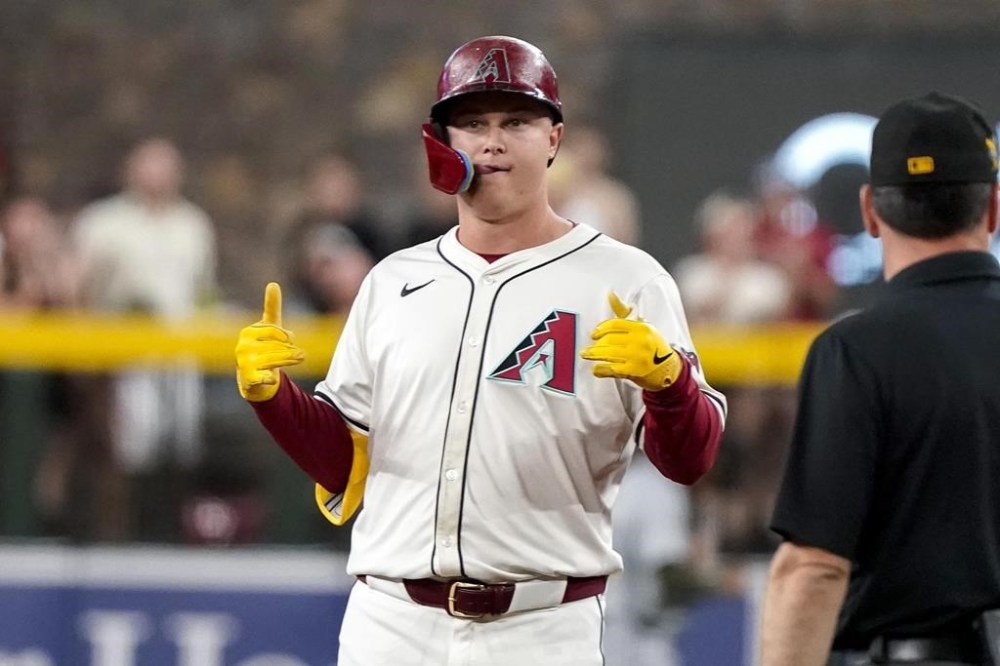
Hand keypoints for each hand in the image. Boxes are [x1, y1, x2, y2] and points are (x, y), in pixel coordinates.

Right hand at [235, 282, 304, 401]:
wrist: (252, 377)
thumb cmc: (263, 347)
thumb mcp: (269, 327)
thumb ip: (271, 307)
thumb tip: (273, 283)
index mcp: (248, 332)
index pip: (274, 331)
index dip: (286, 336)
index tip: (291, 339)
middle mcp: (242, 347)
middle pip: (277, 346)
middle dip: (292, 350)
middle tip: (301, 355)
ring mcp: (244, 363)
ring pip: (275, 361)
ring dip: (290, 360)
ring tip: (300, 358)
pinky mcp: (248, 379)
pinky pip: (264, 378)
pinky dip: (270, 379)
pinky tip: (272, 379)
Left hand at [580, 292, 682, 391]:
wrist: (669, 368)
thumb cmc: (650, 343)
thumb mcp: (640, 325)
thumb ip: (623, 309)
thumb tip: (610, 292)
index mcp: (641, 328)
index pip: (615, 324)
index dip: (601, 329)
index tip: (593, 334)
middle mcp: (641, 341)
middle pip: (609, 340)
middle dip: (594, 345)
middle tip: (585, 350)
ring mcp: (638, 357)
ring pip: (608, 354)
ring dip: (593, 355)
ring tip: (585, 355)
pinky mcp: (635, 371)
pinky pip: (612, 369)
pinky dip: (601, 369)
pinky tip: (596, 369)